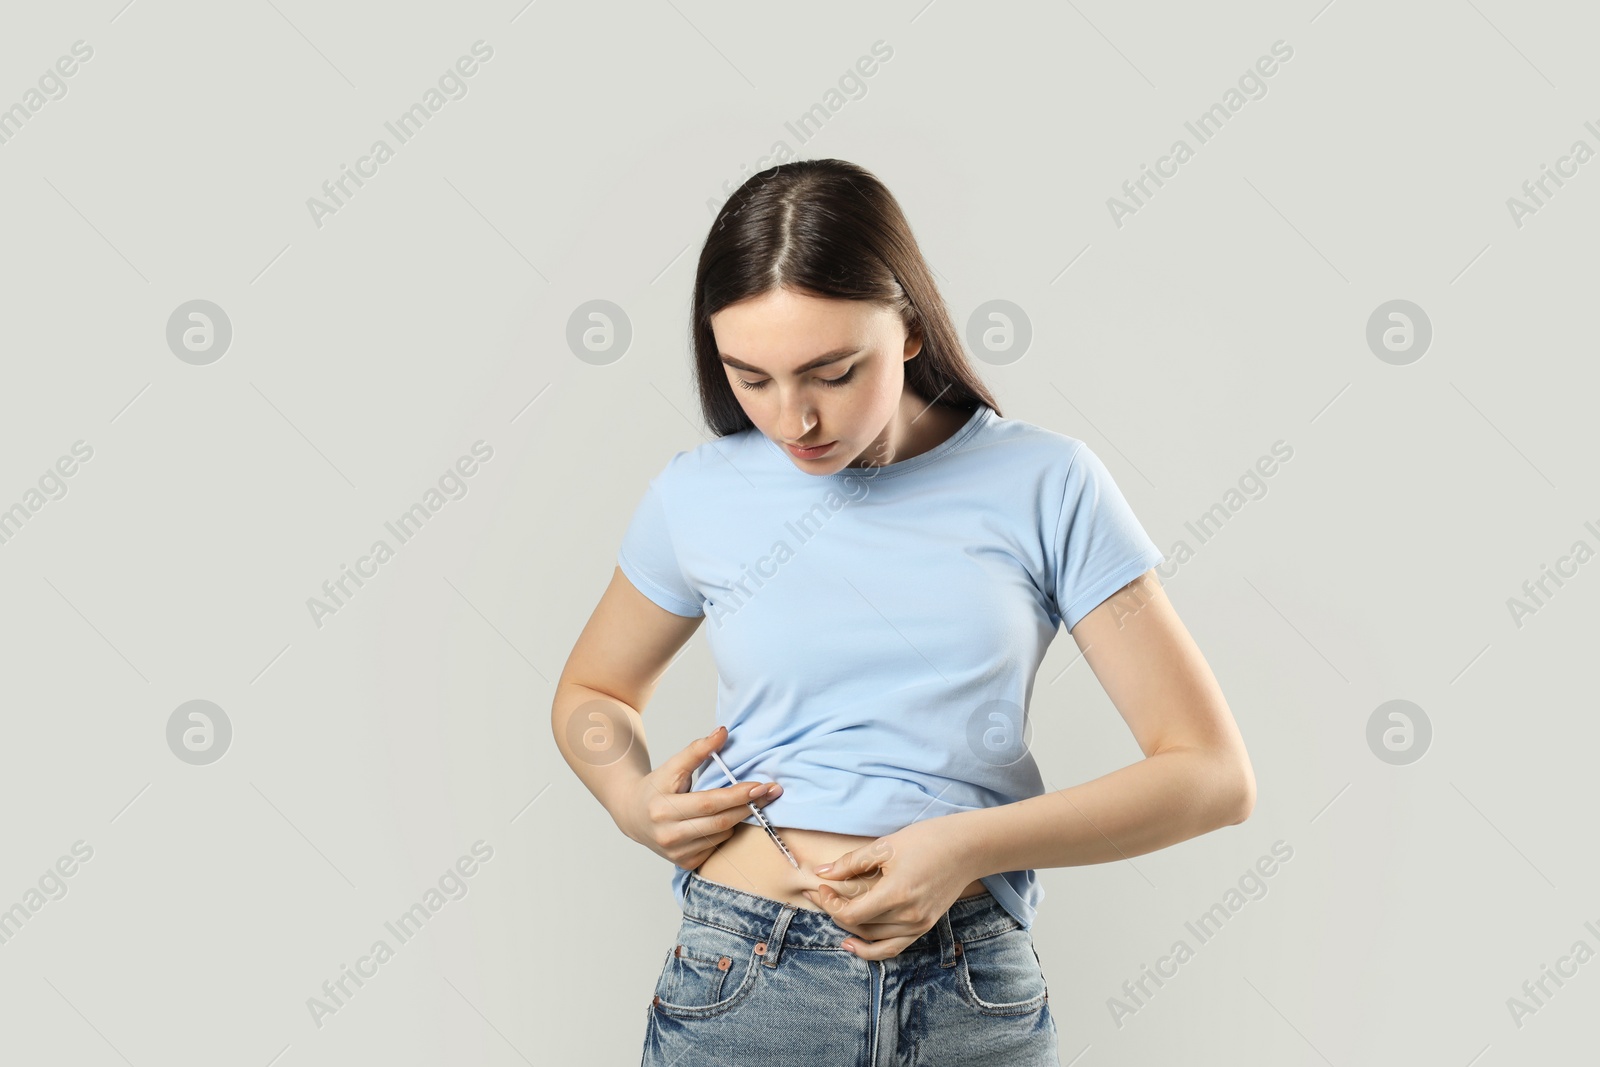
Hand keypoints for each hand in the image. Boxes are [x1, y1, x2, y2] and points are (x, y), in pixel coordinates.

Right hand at [612, 725, 781, 869]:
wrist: (633, 816)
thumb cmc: (656, 788)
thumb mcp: (672, 766)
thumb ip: (697, 749)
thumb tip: (722, 732)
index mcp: (663, 810)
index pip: (709, 803)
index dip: (737, 795)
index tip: (760, 785)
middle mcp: (668, 836)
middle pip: (720, 823)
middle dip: (748, 807)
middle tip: (770, 792)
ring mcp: (676, 853)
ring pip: (722, 836)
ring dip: (737, 819)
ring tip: (744, 803)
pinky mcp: (684, 863)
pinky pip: (716, 847)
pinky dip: (725, 833)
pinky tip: (724, 820)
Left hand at [802, 817, 981, 960]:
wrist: (967, 849)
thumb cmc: (927, 841)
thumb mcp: (886, 846)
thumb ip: (851, 863)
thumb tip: (822, 873)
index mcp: (896, 894)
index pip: (851, 914)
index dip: (831, 904)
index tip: (824, 887)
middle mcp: (908, 916)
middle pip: (860, 927)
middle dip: (835, 912)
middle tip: (820, 896)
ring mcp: (918, 925)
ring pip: (873, 939)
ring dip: (850, 928)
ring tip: (835, 912)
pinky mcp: (924, 927)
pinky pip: (893, 947)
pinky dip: (872, 949)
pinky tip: (854, 943)